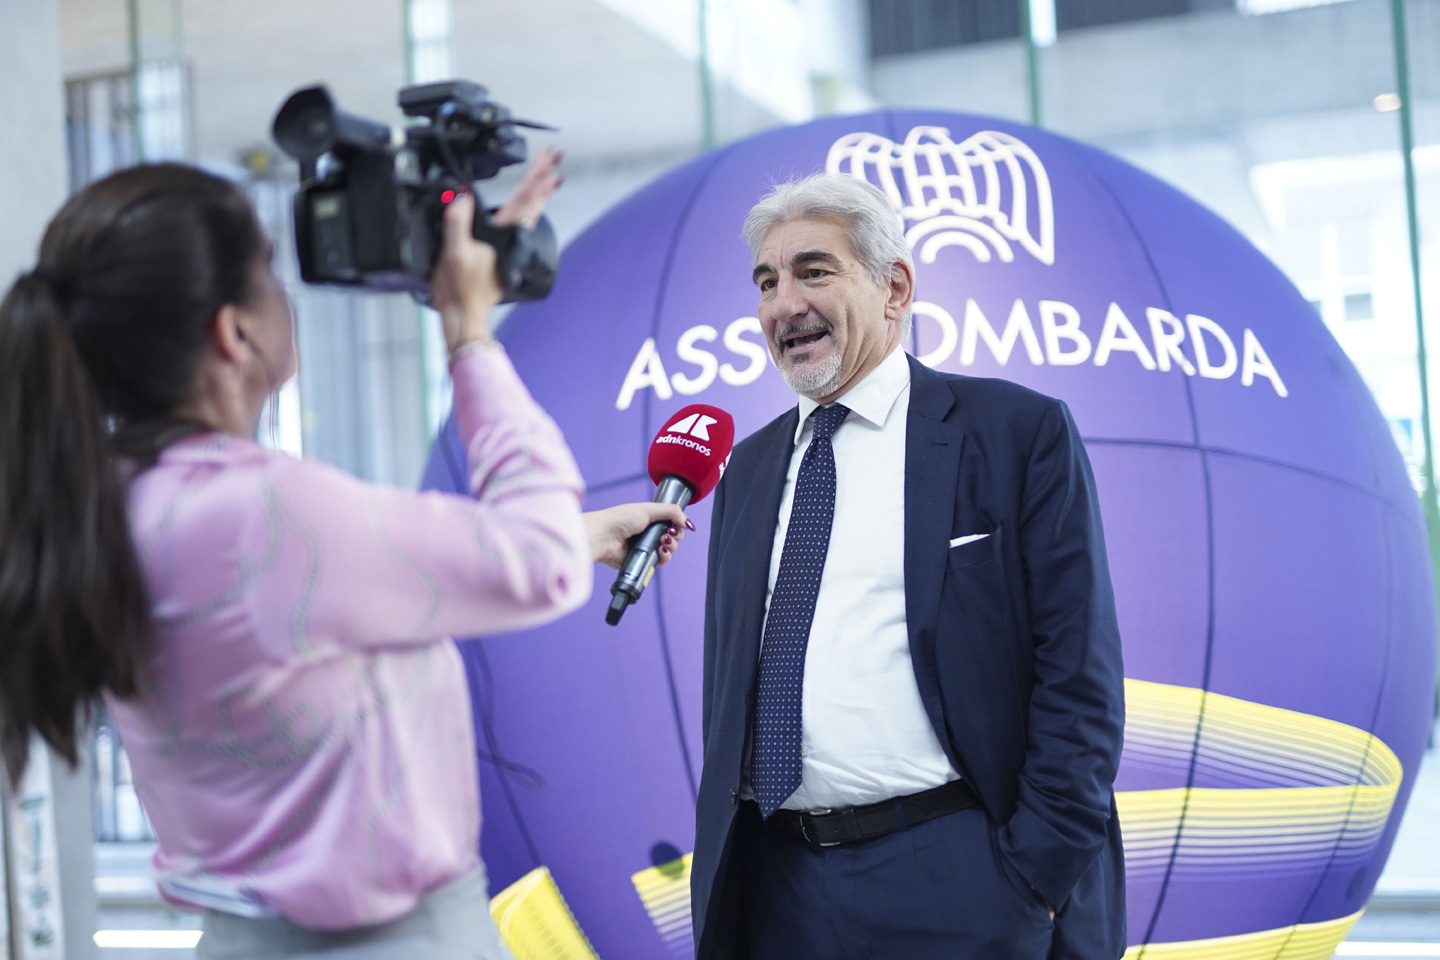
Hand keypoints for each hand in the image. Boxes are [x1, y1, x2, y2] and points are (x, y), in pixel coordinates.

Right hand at [430, 147, 562, 351]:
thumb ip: (458, 221)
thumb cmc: (461, 289)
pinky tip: (518, 205)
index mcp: (503, 235)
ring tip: (545, 174)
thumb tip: (462, 196)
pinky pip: (510, 222)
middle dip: (541, 176)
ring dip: (534, 191)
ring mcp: (504, 244)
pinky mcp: (497, 250)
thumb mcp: (455, 252)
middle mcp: (508, 237)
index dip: (538, 180)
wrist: (462, 314)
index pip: (524, 201)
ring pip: (524, 211)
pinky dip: (518, 208)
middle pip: (529, 200)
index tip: (553, 164)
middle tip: (555, 156)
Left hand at [585, 503, 692, 569]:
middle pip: (672, 538)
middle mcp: (647, 533)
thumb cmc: (620, 519)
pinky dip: (664, 558)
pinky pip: (659, 562)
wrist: (604, 536)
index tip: (677, 525)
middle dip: (675, 537)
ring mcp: (645, 548)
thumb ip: (672, 512)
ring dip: (671, 547)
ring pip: (668, 551)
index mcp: (648, 519)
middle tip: (668, 535)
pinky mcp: (641, 561)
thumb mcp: (649, 509)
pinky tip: (661, 552)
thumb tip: (688, 522)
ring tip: (663, 543)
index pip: (671, 523)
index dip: (677, 525)